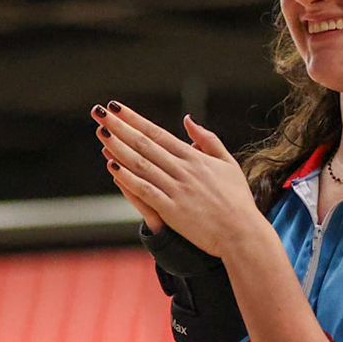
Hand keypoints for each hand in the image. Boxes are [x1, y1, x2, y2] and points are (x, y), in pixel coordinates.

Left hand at [94, 101, 263, 258]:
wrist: (243, 233)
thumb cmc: (238, 200)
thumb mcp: (228, 163)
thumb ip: (208, 140)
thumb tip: (188, 120)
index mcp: (195, 158)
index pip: (158, 133)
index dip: (135, 120)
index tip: (117, 108)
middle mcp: (183, 170)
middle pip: (145, 144)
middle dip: (120, 127)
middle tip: (99, 114)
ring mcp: (177, 190)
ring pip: (142, 164)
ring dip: (119, 147)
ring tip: (101, 133)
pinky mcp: (172, 210)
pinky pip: (145, 190)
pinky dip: (128, 178)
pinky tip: (112, 166)